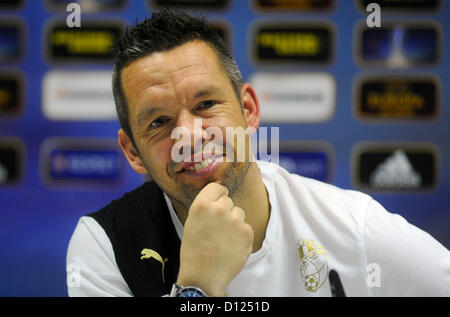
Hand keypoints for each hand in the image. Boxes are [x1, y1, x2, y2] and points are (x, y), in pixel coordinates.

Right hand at [176, 182, 253, 296]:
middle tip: (217, 227)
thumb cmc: (194, 250)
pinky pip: (246, 227)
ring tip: (223, 238)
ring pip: (239, 213)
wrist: (204, 276)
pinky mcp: (247, 232)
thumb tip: (221, 194)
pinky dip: (240, 235)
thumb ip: (206, 206)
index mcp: (202, 204)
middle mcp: (220, 209)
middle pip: (228, 200)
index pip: (217, 186)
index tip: (218, 201)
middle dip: (225, 210)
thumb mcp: (192, 222)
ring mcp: (235, 220)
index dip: (218, 194)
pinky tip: (230, 246)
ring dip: (234, 222)